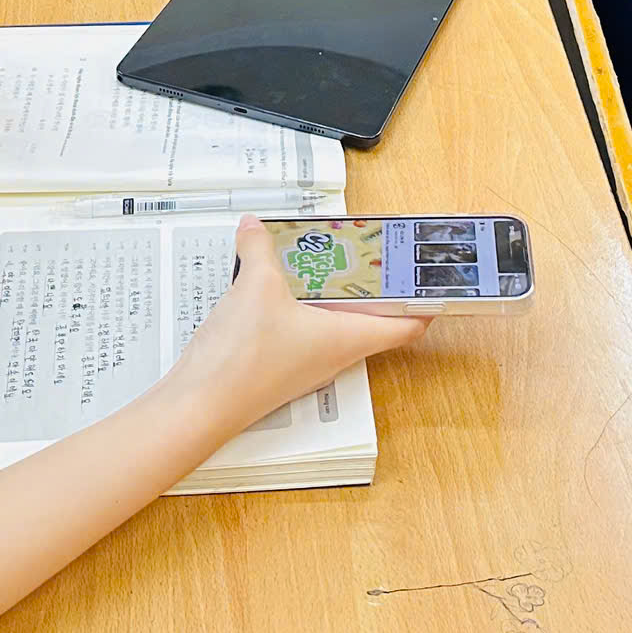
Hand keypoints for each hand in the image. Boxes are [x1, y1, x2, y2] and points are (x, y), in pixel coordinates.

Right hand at [167, 218, 429, 434]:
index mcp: (347, 338)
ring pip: (336, 326)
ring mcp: (307, 364)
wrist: (200, 405)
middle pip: (372, 321)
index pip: (406, 326)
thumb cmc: (243, 358)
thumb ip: (261, 249)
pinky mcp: (280, 366)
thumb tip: (256, 227)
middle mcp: (334, 355)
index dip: (424, 303)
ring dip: (335, 296)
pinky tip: (280, 286)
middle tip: (372, 252)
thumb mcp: (256, 286)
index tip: (431, 279)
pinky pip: (305, 332)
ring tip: (326, 260)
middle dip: (375, 287)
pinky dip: (303, 307)